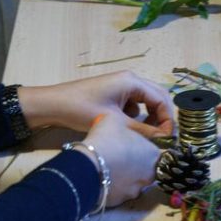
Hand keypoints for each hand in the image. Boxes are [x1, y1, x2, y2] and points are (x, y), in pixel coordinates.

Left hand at [18, 70, 173, 137]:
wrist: (52, 105)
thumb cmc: (81, 110)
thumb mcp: (114, 122)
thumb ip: (142, 131)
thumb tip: (164, 140)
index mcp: (132, 81)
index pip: (162, 99)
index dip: (168, 119)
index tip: (168, 138)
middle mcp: (131, 80)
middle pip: (158, 97)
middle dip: (163, 117)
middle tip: (163, 137)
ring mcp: (123, 85)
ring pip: (148, 101)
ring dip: (152, 117)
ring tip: (149, 134)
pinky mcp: (116, 93)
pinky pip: (136, 103)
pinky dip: (139, 116)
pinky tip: (130, 127)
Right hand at [77, 113, 160, 206]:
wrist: (89, 166)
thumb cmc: (106, 139)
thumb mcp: (114, 120)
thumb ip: (124, 125)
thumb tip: (121, 129)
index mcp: (154, 154)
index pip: (153, 151)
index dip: (139, 148)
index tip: (127, 146)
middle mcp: (151, 174)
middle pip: (145, 168)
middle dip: (134, 164)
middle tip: (117, 157)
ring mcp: (137, 189)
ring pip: (134, 182)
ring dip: (125, 177)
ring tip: (108, 169)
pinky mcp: (123, 201)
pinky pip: (120, 192)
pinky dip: (114, 187)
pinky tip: (102, 179)